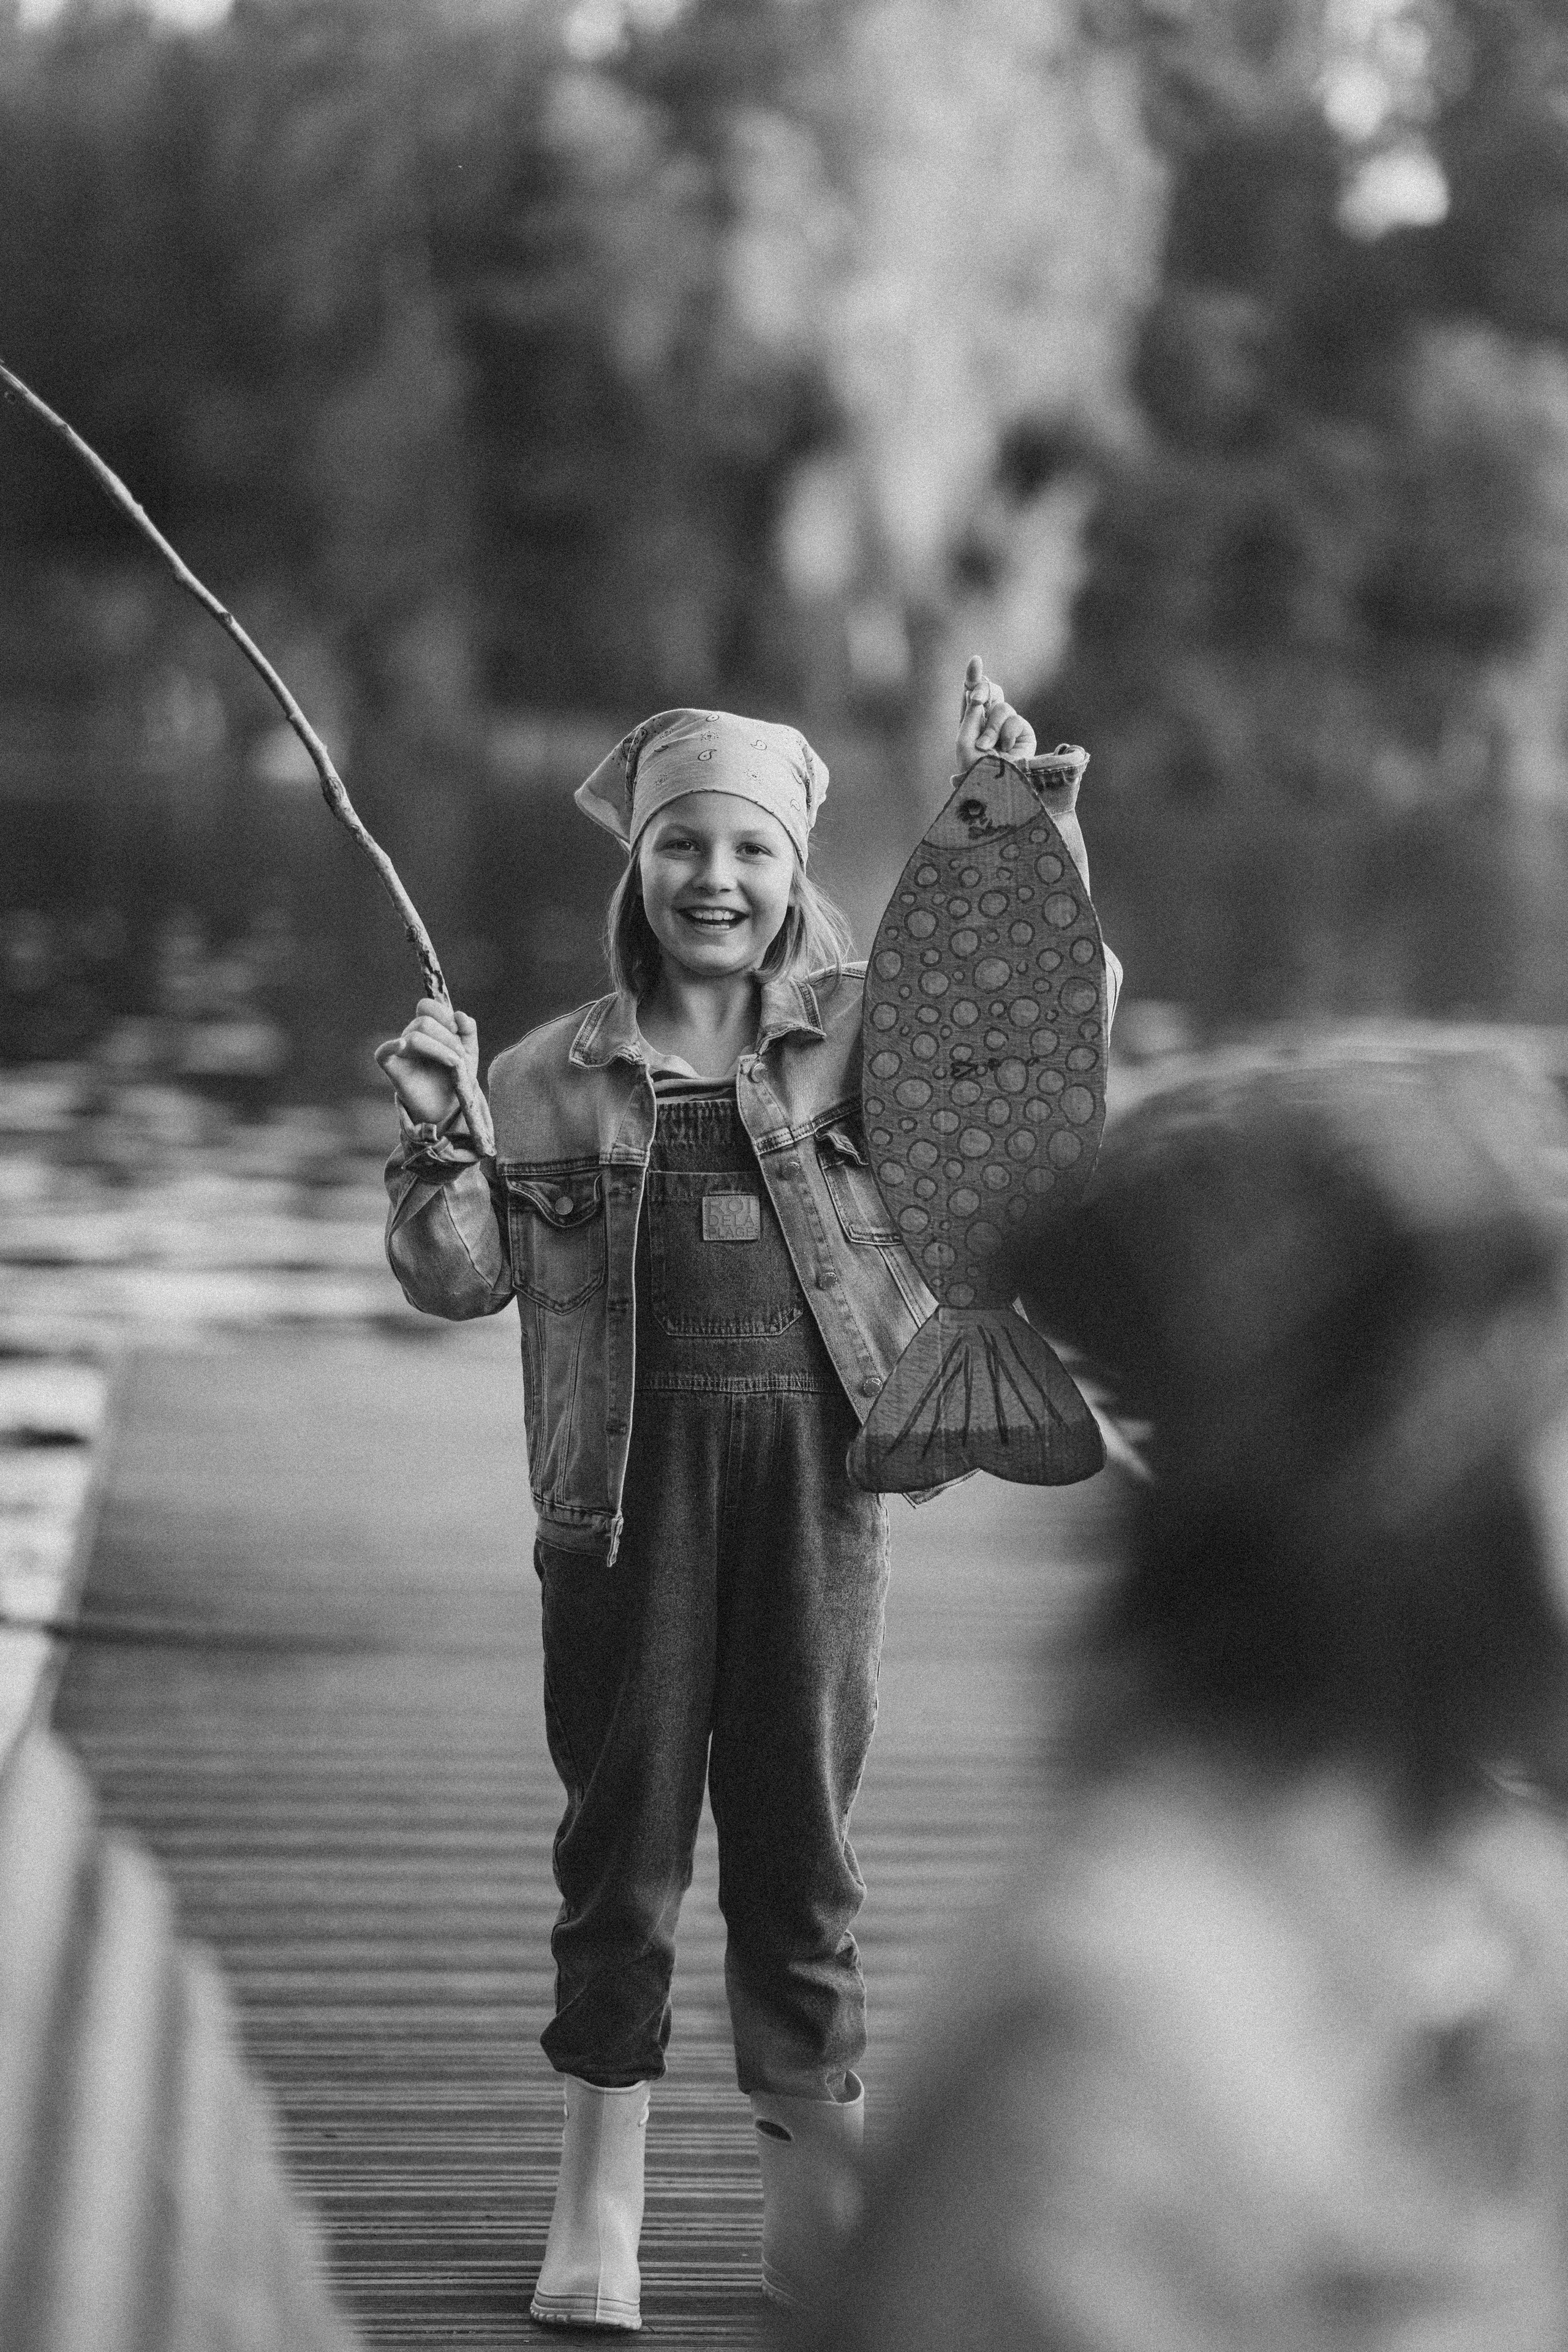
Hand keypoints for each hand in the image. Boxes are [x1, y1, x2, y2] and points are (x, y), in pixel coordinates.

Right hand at [374, 996, 478, 1126]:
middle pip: (423, 1022)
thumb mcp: (469, 1051)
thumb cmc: (456, 1075)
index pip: (425, 1007)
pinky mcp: (393, 1067)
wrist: (449, 1105)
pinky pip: (383, 1052)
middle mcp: (410, 1036)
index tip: (457, 1031)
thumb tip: (459, 1014)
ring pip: (414, 1037)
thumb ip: (468, 1030)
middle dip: (447, 1038)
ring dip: (440, 1049)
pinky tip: (402, 1044)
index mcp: (427, 1028)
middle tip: (460, 1056)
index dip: (442, 1014)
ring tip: (454, 1064)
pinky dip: (391, 1046)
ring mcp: (400, 1051)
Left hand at [956, 655, 1035, 771]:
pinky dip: (1006, 735)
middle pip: (991, 691)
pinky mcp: (1024, 733)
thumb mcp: (965, 742)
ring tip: (988, 749)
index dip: (974, 677)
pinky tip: (1007, 751)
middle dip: (984, 689)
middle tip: (977, 699)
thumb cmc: (977, 771)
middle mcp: (990, 722)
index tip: (976, 660)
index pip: (972, 695)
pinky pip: (1014, 720)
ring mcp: (1008, 727)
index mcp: (972, 723)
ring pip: (1001, 707)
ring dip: (991, 729)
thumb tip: (977, 692)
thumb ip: (970, 715)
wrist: (999, 790)